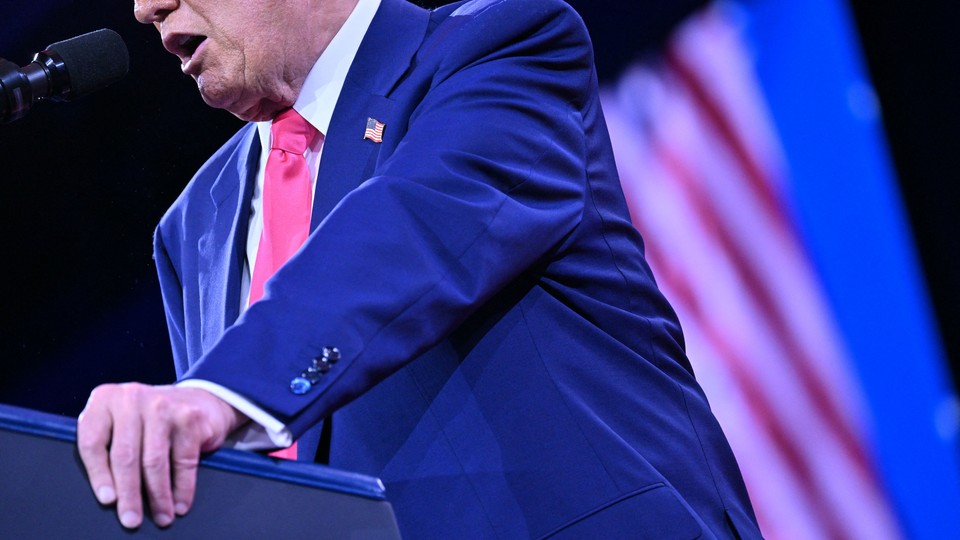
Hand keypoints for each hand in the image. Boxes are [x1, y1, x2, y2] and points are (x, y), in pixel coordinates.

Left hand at [77, 383, 248, 528]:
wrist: (197, 400)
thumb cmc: (149, 421)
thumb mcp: (121, 423)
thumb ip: (107, 445)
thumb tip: (108, 495)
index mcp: (104, 399)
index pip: (93, 442)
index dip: (98, 476)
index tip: (107, 500)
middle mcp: (131, 398)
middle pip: (125, 455)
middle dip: (129, 494)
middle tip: (131, 519)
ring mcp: (162, 405)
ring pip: (154, 461)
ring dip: (158, 496)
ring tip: (161, 517)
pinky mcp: (189, 417)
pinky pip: (183, 461)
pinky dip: (183, 487)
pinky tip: (180, 503)